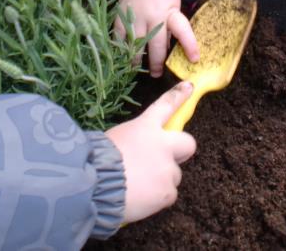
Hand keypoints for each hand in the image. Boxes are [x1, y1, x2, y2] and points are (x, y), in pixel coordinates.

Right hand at [106, 81, 196, 223]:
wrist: (96, 185)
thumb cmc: (98, 159)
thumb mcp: (115, 138)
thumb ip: (134, 140)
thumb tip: (137, 151)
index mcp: (146, 126)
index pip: (166, 105)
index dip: (179, 95)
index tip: (189, 87)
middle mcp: (162, 145)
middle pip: (188, 143)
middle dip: (181, 151)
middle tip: (167, 159)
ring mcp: (167, 169)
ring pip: (173, 175)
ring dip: (161, 180)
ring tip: (139, 187)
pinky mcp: (168, 192)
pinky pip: (168, 195)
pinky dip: (157, 198)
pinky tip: (140, 198)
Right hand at [117, 0, 198, 76]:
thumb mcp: (174, 5)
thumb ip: (172, 26)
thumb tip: (169, 49)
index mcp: (170, 12)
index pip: (183, 31)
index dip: (190, 46)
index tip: (195, 60)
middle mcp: (152, 15)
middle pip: (155, 44)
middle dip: (156, 63)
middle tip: (156, 74)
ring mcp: (135, 15)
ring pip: (135, 44)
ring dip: (136, 59)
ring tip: (136, 69)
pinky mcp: (120, 14)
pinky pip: (118, 36)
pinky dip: (120, 47)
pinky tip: (122, 55)